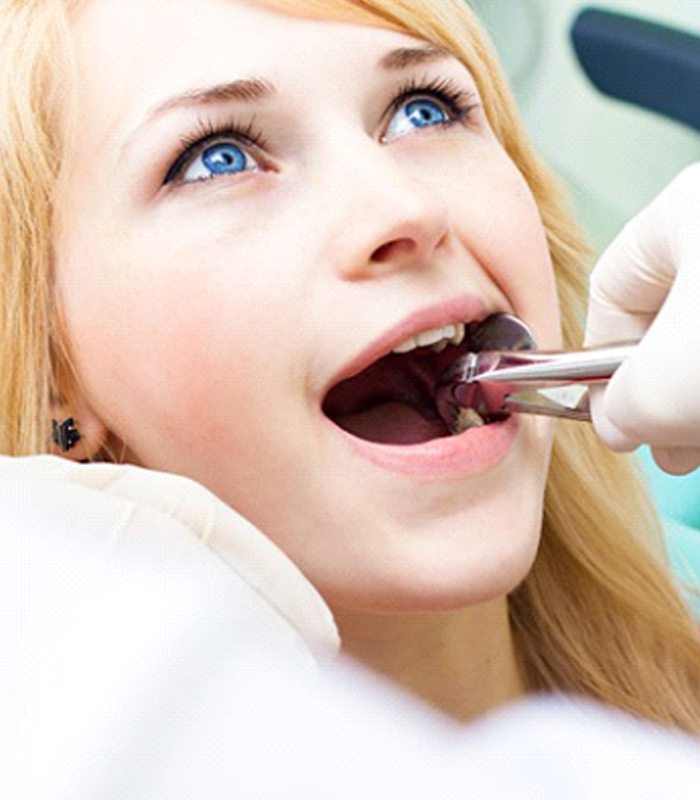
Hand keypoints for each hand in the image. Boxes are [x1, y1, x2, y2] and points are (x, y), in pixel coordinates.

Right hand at [584, 164, 699, 474]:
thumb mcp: (673, 381)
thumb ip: (625, 407)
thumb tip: (619, 423)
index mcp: (686, 211)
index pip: (613, 287)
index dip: (600, 360)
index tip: (613, 411)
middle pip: (669, 316)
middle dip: (661, 393)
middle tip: (670, 444)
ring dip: (697, 398)